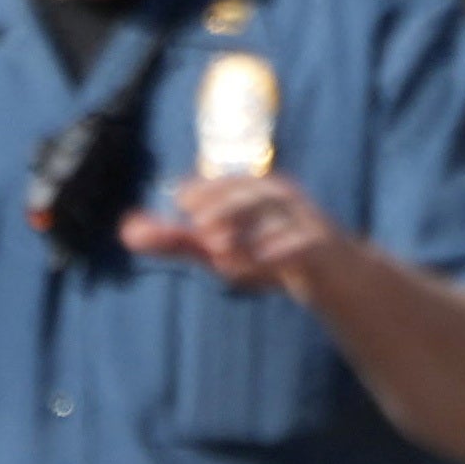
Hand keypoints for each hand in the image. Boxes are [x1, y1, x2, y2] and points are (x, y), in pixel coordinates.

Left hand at [125, 171, 354, 295]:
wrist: (338, 278)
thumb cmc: (271, 255)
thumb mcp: (222, 249)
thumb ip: (176, 241)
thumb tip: (126, 232)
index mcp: (255, 192)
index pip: (227, 185)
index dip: (203, 192)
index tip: (179, 201)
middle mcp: (281, 200)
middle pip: (254, 191)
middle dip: (227, 204)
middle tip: (197, 225)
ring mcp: (305, 220)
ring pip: (279, 215)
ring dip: (252, 227)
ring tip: (220, 248)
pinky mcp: (325, 248)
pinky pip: (306, 244)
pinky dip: (282, 251)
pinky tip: (260, 263)